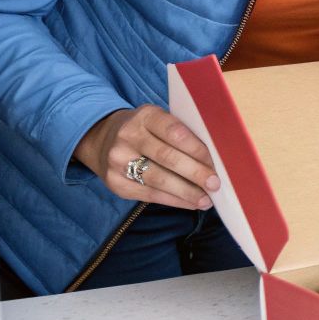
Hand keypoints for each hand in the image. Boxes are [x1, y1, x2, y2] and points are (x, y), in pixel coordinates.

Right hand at [76, 105, 219, 210]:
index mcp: (145, 116)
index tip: (216, 163)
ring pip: (158, 180)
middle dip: (195, 173)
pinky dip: (174, 201)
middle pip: (167, 158)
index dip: (198, 150)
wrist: (102, 140)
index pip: (175, 132)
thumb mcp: (159, 120)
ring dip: (186, 192)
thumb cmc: (146, 130)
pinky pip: (149, 195)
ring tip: (206, 200)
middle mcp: (128, 136)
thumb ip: (181, 133)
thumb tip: (214, 160)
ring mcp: (118, 161)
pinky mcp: (116, 183)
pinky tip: (190, 203)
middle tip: (215, 184)